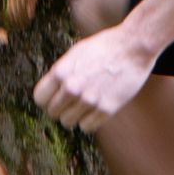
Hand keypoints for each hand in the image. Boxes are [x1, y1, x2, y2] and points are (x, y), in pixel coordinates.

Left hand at [33, 22, 157, 133]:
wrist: (133, 47)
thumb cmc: (104, 47)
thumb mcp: (75, 53)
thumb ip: (61, 73)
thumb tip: (50, 92)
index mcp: (61, 71)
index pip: (39, 99)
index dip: (47, 97)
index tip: (55, 96)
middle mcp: (72, 88)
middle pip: (53, 112)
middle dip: (61, 107)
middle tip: (72, 99)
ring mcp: (89, 100)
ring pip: (67, 122)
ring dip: (74, 115)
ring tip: (84, 103)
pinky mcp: (106, 109)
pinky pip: (87, 127)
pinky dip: (90, 120)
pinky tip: (96, 107)